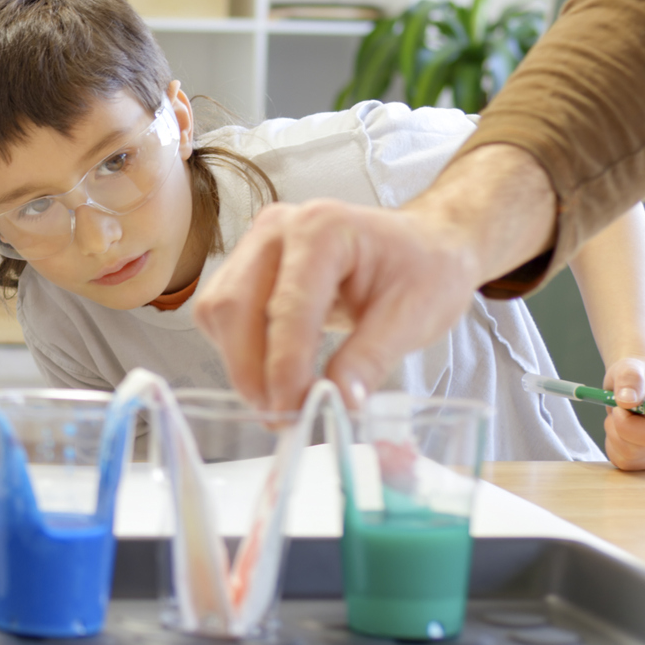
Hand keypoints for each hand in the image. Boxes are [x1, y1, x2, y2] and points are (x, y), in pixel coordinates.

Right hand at [192, 144, 557, 409]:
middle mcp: (280, 228)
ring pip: (220, 311)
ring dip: (240, 363)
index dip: (284, 364)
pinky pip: (222, 315)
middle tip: (280, 416)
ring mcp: (257, 245)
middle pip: (234, 304)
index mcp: (324, 228)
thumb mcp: (415, 315)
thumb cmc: (424, 269)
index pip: (287, 304)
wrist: (423, 245)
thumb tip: (339, 403)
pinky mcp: (247, 267)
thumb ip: (372, 358)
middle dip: (250, 368)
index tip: (293, 410)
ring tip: (280, 400)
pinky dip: (239, 351)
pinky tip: (273, 372)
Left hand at [600, 356, 644, 470]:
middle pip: (636, 450)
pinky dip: (615, 448)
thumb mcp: (629, 369)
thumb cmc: (635, 378)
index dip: (625, 424)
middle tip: (618, 411)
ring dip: (613, 437)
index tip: (620, 406)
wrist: (639, 388)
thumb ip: (630, 380)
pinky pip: (625, 463)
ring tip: (622, 419)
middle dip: (615, 429)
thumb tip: (627, 401)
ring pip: (627, 459)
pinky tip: (623, 433)